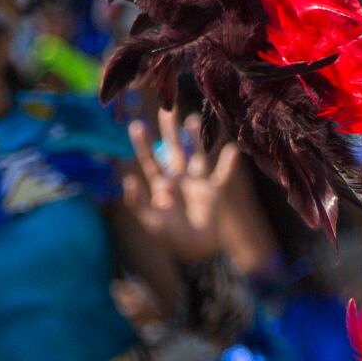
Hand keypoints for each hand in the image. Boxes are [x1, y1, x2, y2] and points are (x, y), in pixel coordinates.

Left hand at [127, 108, 252, 264]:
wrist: (195, 251)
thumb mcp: (150, 221)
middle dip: (169, 131)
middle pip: (173, 150)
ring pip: (196, 155)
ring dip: (195, 139)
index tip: (136, 125)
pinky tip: (233, 149)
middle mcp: (178, 180)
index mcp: (161, 186)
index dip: (143, 145)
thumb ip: (138, 202)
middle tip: (166, 109)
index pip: (150, 160)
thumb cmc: (170, 238)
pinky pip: (222, 174)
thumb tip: (128, 181)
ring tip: (193, 119)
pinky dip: (228, 163)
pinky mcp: (214, 192)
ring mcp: (196, 184)